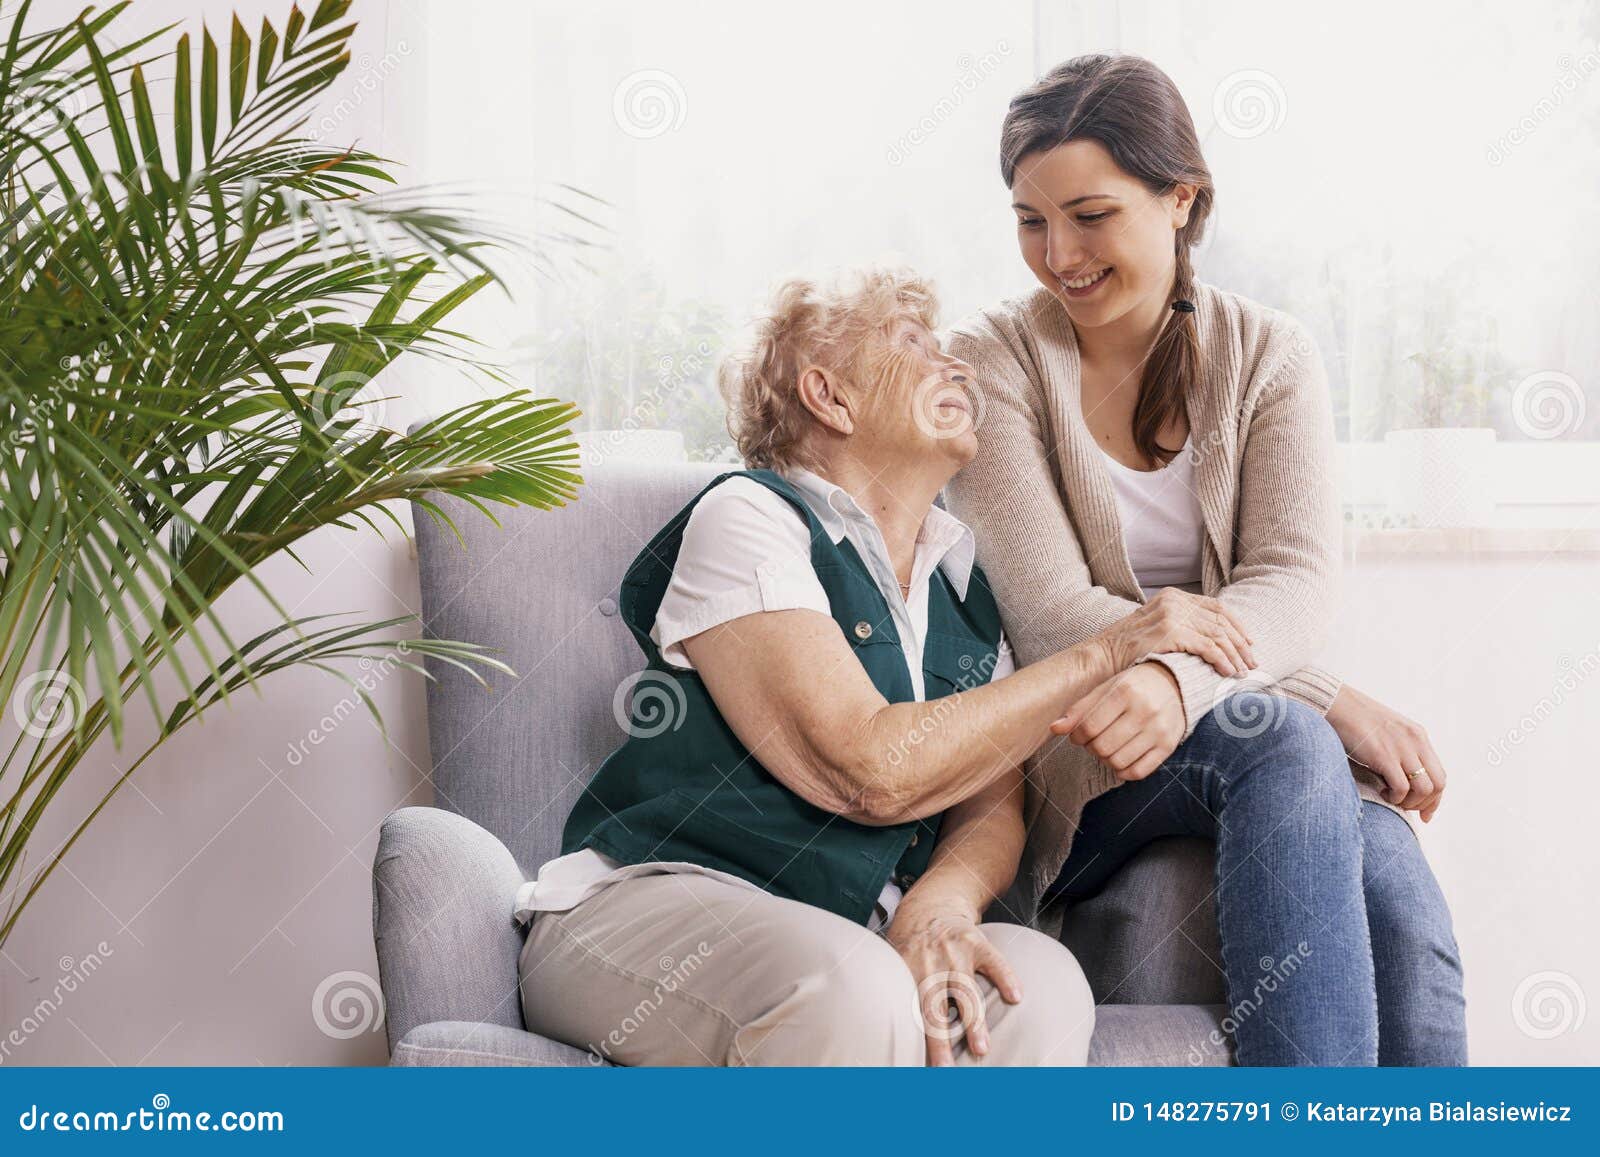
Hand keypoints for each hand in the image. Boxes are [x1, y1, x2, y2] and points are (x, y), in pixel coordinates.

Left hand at [885, 898, 1019, 1065]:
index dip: (913, 1039)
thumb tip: (891, 1036)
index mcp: (907, 973)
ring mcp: (953, 952)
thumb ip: (899, 993)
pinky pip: (993, 961)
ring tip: (980, 1048)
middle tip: (945, 1069)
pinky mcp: (976, 941)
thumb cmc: (913, 945)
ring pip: (964, 990)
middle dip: (939, 1040)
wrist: (932, 905)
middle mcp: (929, 963)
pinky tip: (1015, 996)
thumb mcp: (897, 963)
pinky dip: (1005, 977)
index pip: (910, 1012)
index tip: (919, 1066)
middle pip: (934, 1008)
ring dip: (973, 1021)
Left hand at [1050, 663, 1185, 780]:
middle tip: (1094, 741)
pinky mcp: (1168, 746)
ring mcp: (1158, 730)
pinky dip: (1124, 771)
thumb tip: (1054, 728)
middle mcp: (1144, 710)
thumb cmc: (1132, 686)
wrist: (1175, 683)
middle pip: (1102, 747)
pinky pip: (1139, 772)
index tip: (1079, 734)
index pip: (1089, 726)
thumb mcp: (1105, 689)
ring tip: (1107, 748)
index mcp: (1124, 691)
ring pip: (1118, 762)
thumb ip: (1079, 709)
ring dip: (1105, 760)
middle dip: (1091, 748)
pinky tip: (1121, 759)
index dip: (1077, 736)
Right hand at [1101, 588, 1256, 676]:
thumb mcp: (1155, 627)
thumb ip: (1179, 624)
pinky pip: (1207, 647)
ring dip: (1234, 655)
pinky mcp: (1170, 632)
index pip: (1216, 607)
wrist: (1101, 656)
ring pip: (1217, 635)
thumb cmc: (1127, 649)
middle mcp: (1174, 601)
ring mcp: (1172, 615)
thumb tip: (1212, 638)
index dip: (1236, 626)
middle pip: (1220, 621)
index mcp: (1172, 595)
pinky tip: (1228, 673)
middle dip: (1240, 644)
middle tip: (1252, 662)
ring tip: (1243, 672)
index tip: (1248, 643)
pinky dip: (1222, 661)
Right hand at [1325, 684, 1446, 820]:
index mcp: (1418, 735)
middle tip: (1406, 809)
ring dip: (1409, 803)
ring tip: (1391, 799)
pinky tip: (1381, 792)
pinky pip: (1402, 788)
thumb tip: (1404, 781)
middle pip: (1437, 784)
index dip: (1435, 799)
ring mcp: (1401, 748)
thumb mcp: (1388, 732)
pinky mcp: (1384, 756)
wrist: (1335, 704)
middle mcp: (1415, 741)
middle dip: (1425, 804)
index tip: (1424, 814)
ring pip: (1423, 789)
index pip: (1440, 774)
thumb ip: (1400, 751)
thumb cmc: (1354, 721)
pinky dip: (1394, 797)